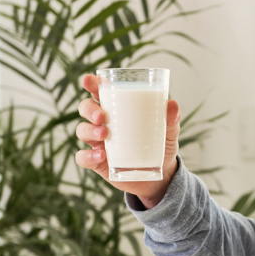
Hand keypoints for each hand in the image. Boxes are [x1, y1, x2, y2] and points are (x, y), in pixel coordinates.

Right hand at [74, 73, 179, 208]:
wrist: (161, 175)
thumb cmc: (161, 146)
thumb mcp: (168, 132)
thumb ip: (171, 119)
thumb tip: (172, 104)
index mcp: (118, 110)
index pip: (100, 93)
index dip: (92, 84)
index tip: (90, 80)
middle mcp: (103, 124)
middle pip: (85, 109)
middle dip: (89, 109)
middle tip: (102, 116)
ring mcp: (98, 143)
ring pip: (82, 131)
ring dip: (89, 130)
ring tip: (104, 134)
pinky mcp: (97, 163)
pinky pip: (82, 158)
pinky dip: (87, 156)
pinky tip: (101, 156)